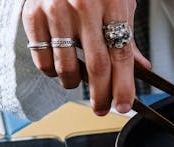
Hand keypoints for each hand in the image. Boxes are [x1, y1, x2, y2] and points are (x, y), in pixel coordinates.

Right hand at [22, 0, 150, 115]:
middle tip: (103, 108)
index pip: (121, 56)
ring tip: (80, 83)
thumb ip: (127, 36)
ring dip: (76, 85)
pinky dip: (52, 71)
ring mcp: (55, 11)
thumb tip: (141, 67)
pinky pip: (42, 58)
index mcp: (111, 4)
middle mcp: (83, 8)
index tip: (124, 105)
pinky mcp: (32, 14)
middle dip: (102, 96)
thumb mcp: (121, 3)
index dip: (124, 87)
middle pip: (97, 67)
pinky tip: (61, 65)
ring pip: (67, 67)